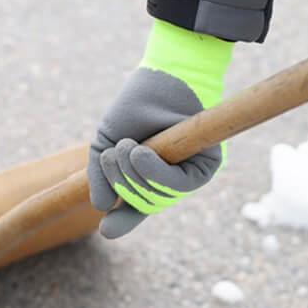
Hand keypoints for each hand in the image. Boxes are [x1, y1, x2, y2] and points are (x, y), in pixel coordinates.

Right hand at [88, 19, 232, 237]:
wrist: (163, 76)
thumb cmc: (137, 105)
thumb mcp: (108, 141)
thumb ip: (101, 175)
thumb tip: (101, 207)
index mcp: (149, 175)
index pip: (138, 206)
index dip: (123, 221)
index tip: (106, 231)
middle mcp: (172, 178)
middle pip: (144, 203)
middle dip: (121, 184)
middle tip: (111, 155)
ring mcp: (189, 174)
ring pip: (159, 197)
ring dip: (134, 176)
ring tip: (125, 148)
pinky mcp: (206, 167)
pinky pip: (178, 185)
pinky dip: (154, 172)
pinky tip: (140, 153)